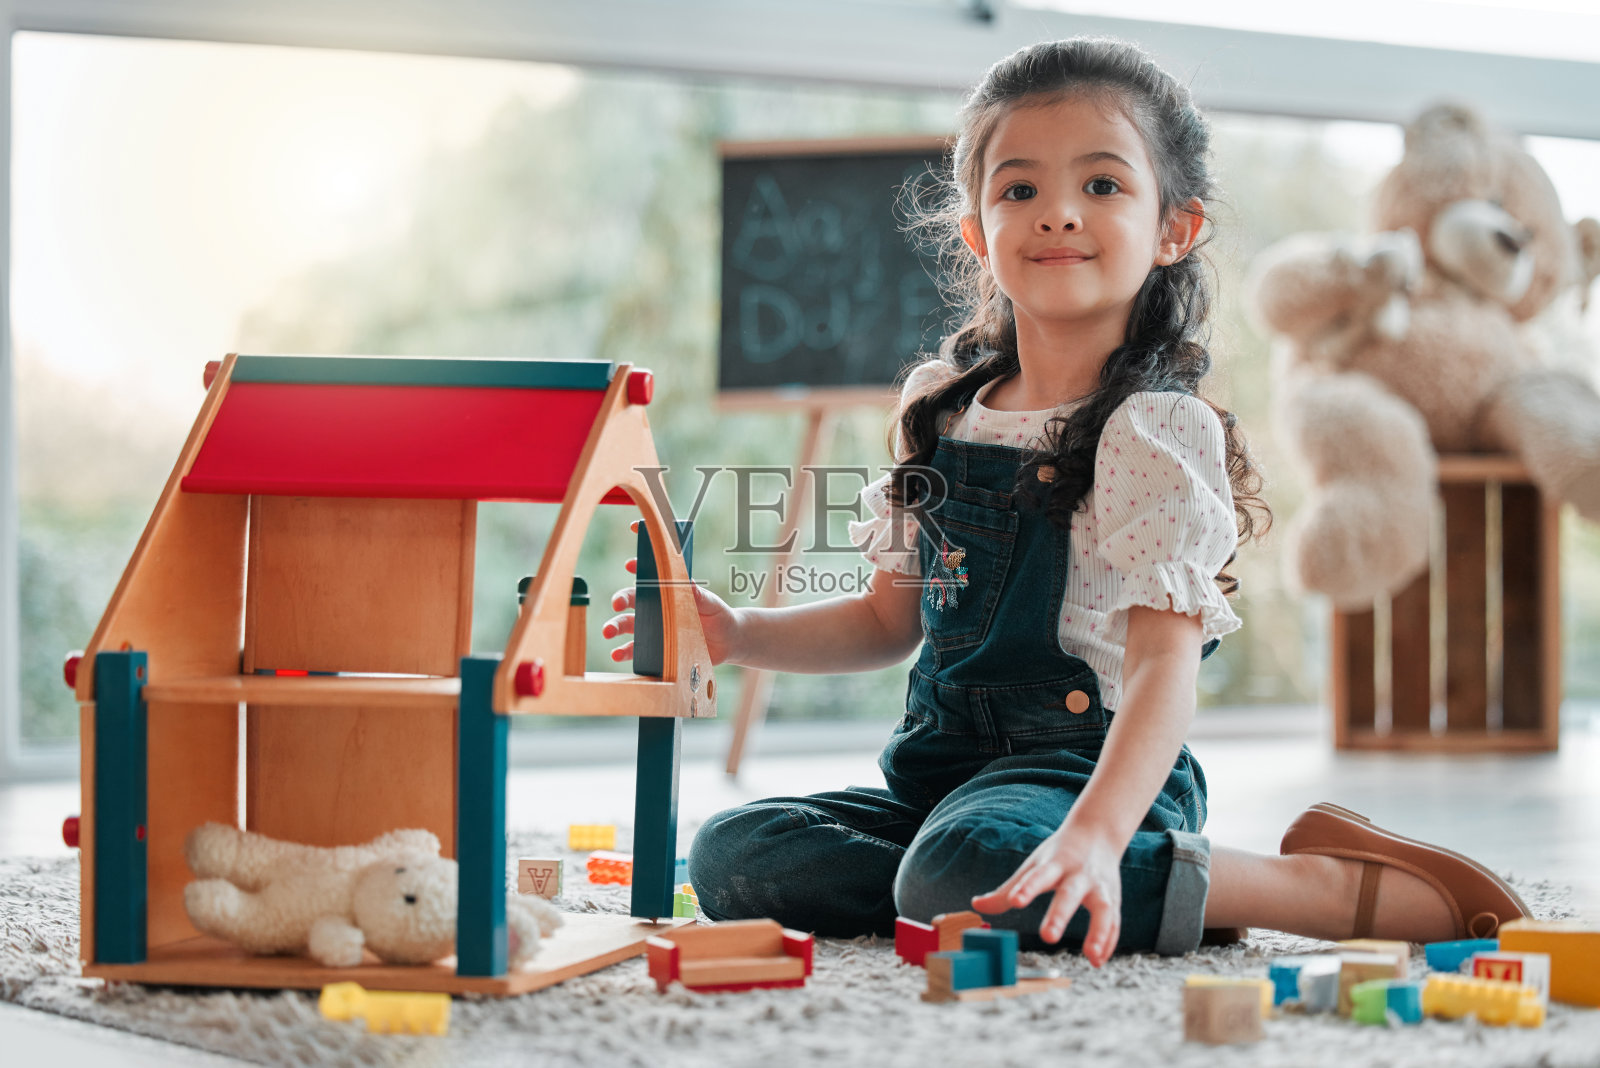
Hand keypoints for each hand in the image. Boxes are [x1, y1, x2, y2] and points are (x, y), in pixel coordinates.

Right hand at [604, 522, 740, 665]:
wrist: (727, 643)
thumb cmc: (719, 616)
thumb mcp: (712, 604)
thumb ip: (700, 596)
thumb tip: (689, 582)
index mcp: (669, 592)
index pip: (651, 575)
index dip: (639, 566)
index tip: (631, 564)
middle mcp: (657, 608)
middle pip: (632, 600)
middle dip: (620, 599)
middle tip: (616, 603)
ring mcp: (654, 628)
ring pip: (627, 624)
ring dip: (614, 626)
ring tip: (607, 631)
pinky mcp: (655, 649)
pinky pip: (634, 650)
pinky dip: (623, 651)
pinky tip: (616, 654)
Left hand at [970, 824, 1123, 966]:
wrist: (1098, 833)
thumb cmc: (1059, 853)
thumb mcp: (1033, 865)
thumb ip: (1006, 889)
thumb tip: (976, 905)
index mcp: (1055, 863)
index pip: (1039, 876)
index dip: (1027, 888)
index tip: (1015, 901)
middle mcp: (1079, 874)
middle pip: (1070, 894)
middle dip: (1060, 914)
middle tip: (1047, 936)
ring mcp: (1100, 886)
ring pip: (1103, 909)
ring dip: (1099, 933)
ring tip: (1091, 956)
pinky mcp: (1114, 899)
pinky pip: (1114, 922)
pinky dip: (1109, 942)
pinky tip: (1097, 961)